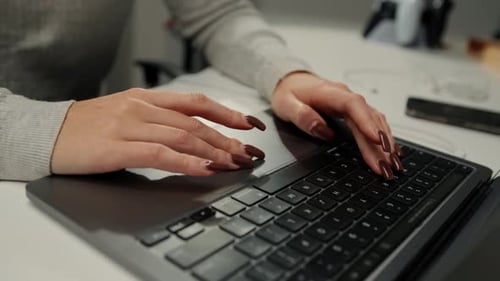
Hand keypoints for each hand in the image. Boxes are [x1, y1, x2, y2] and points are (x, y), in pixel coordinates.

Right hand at [51, 88, 265, 175]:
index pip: (196, 102)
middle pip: (195, 122)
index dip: (226, 112)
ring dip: (214, 151)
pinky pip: (159, 154)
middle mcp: (142, 108)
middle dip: (227, 139)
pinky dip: (186, 162)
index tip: (249, 124)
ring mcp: (129, 125)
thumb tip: (192, 136)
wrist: (47, 133)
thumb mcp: (126, 114)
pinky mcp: (116, 147)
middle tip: (248, 153)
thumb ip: (157, 120)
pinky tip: (204, 169)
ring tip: (235, 163)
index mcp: (146, 98)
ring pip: (183, 136)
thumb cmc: (87, 127)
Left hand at [271, 72, 402, 179]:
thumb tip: (320, 128)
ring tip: (393, 164)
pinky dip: (384, 138)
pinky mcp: (354, 111)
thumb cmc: (289, 93)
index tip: (377, 140)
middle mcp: (346, 97)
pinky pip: (374, 123)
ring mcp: (352, 104)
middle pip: (369, 119)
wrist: (290, 81)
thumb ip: (301, 115)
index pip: (354, 106)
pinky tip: (391, 151)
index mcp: (330, 93)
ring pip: (376, 122)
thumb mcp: (286, 104)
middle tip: (387, 166)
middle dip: (380, 144)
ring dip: (386, 143)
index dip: (367, 122)